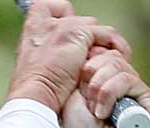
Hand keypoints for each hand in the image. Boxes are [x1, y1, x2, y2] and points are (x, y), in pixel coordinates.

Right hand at [7, 0, 130, 114]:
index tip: (68, 30)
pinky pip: (106, 34)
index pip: (50, 7)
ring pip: (94, 26)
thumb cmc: (37, 89)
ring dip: (101, 43)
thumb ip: (50, 52)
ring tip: (104, 63)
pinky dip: (113, 47)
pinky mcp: (78, 33)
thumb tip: (73, 54)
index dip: (63, 16)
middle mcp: (47, 22)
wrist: (35, 96)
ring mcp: (63, 26)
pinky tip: (115, 60)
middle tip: (90, 57)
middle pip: (78, 19)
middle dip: (87, 36)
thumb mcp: (37, 66)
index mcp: (33, 28)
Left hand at [63, 46, 149, 127]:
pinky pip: (130, 80)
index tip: (78, 90)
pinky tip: (105, 114)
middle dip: (91, 77)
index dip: (86, 67)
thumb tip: (91, 54)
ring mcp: (139, 92)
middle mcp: (124, 85)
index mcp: (107, 83)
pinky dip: (111, 94)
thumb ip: (82, 77)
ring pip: (118, 66)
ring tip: (97, 112)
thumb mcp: (74, 102)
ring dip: (100, 88)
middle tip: (88, 103)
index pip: (100, 56)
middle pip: (109, 57)